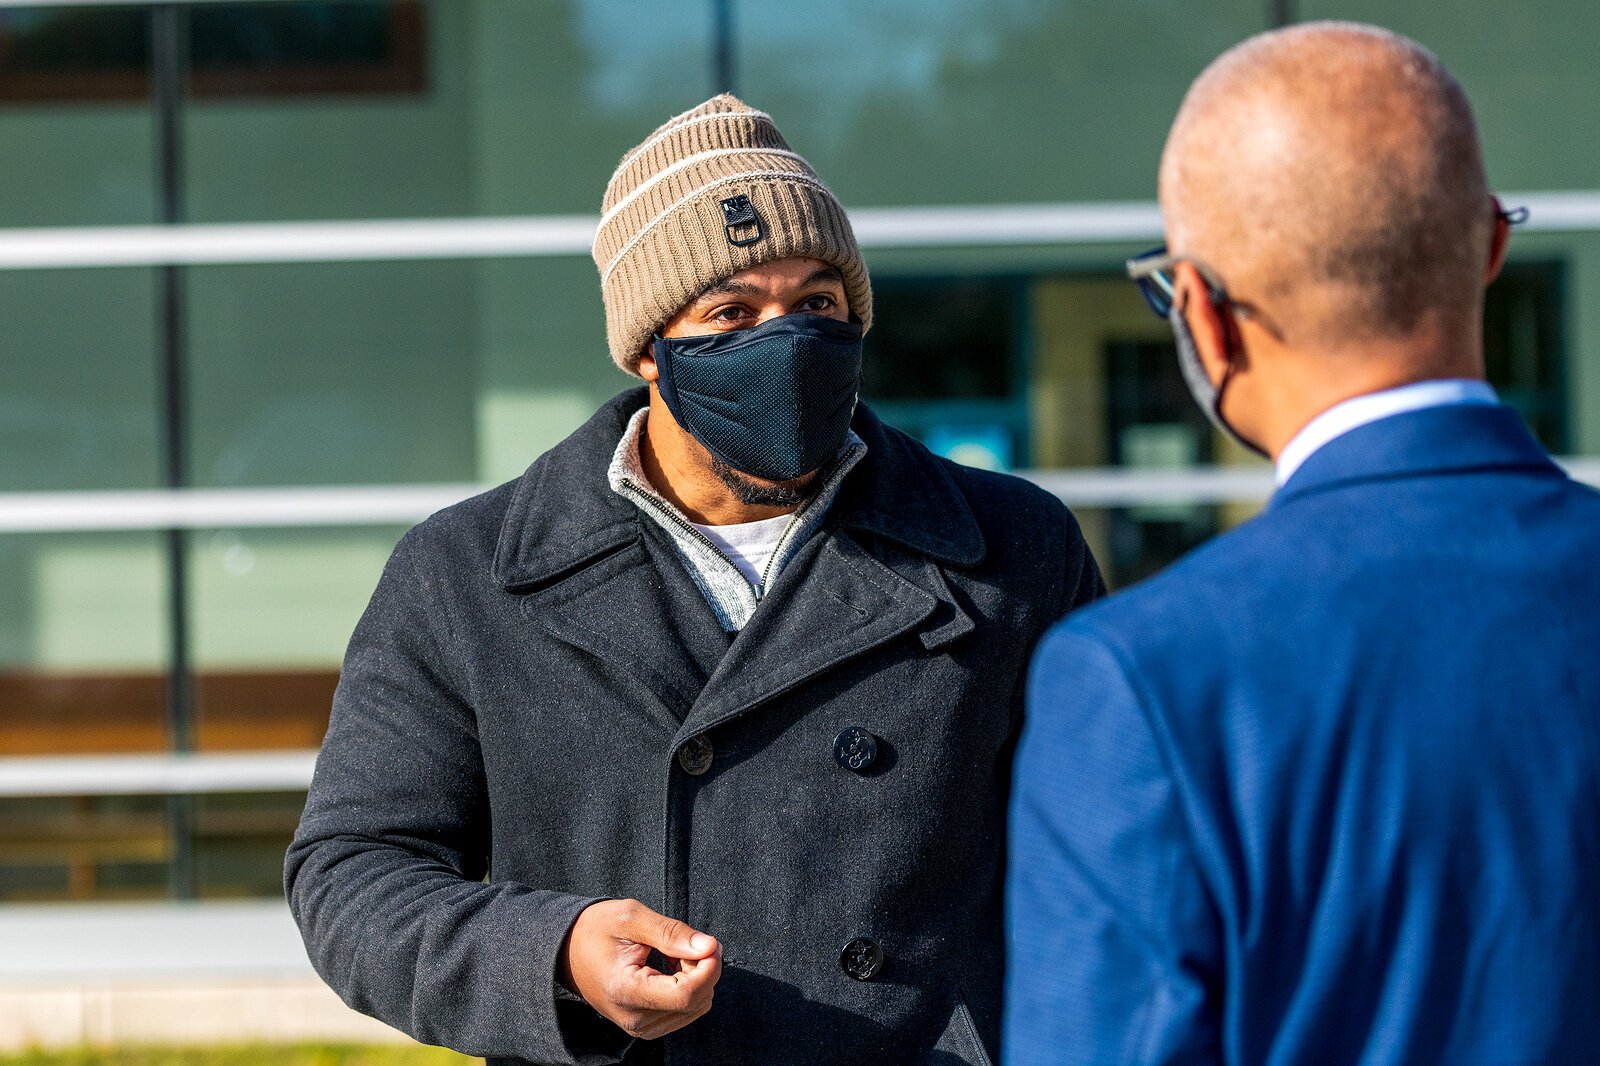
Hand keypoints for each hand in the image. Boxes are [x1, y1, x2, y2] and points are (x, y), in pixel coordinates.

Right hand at [559, 898, 721, 1039]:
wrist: (567, 950)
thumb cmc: (596, 928)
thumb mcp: (631, 917)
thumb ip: (672, 933)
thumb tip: (709, 947)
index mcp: (626, 991)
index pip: (687, 994)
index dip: (709, 968)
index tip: (710, 943)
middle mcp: (633, 1019)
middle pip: (695, 1001)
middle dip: (704, 969)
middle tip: (684, 941)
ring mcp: (639, 1027)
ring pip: (696, 1007)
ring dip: (697, 978)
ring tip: (673, 954)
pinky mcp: (646, 1027)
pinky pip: (685, 1010)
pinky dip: (689, 987)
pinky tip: (670, 967)